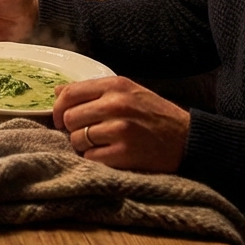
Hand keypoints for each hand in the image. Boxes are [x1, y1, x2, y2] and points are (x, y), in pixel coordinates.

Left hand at [52, 76, 189, 171]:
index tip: (59, 118)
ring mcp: (121, 129)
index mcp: (116, 85)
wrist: (188, 140)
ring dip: (83, 145)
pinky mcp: (124, 153)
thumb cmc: (155, 115)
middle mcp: (117, 104)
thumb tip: (57, 92)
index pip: (69, 93)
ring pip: (77, 139)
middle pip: (69, 117)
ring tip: (100, 144)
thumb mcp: (128, 92)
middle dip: (71, 128)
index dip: (57, 108)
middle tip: (85, 133)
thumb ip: (93, 90)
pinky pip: (90, 157)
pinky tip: (110, 155)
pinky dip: (95, 159)